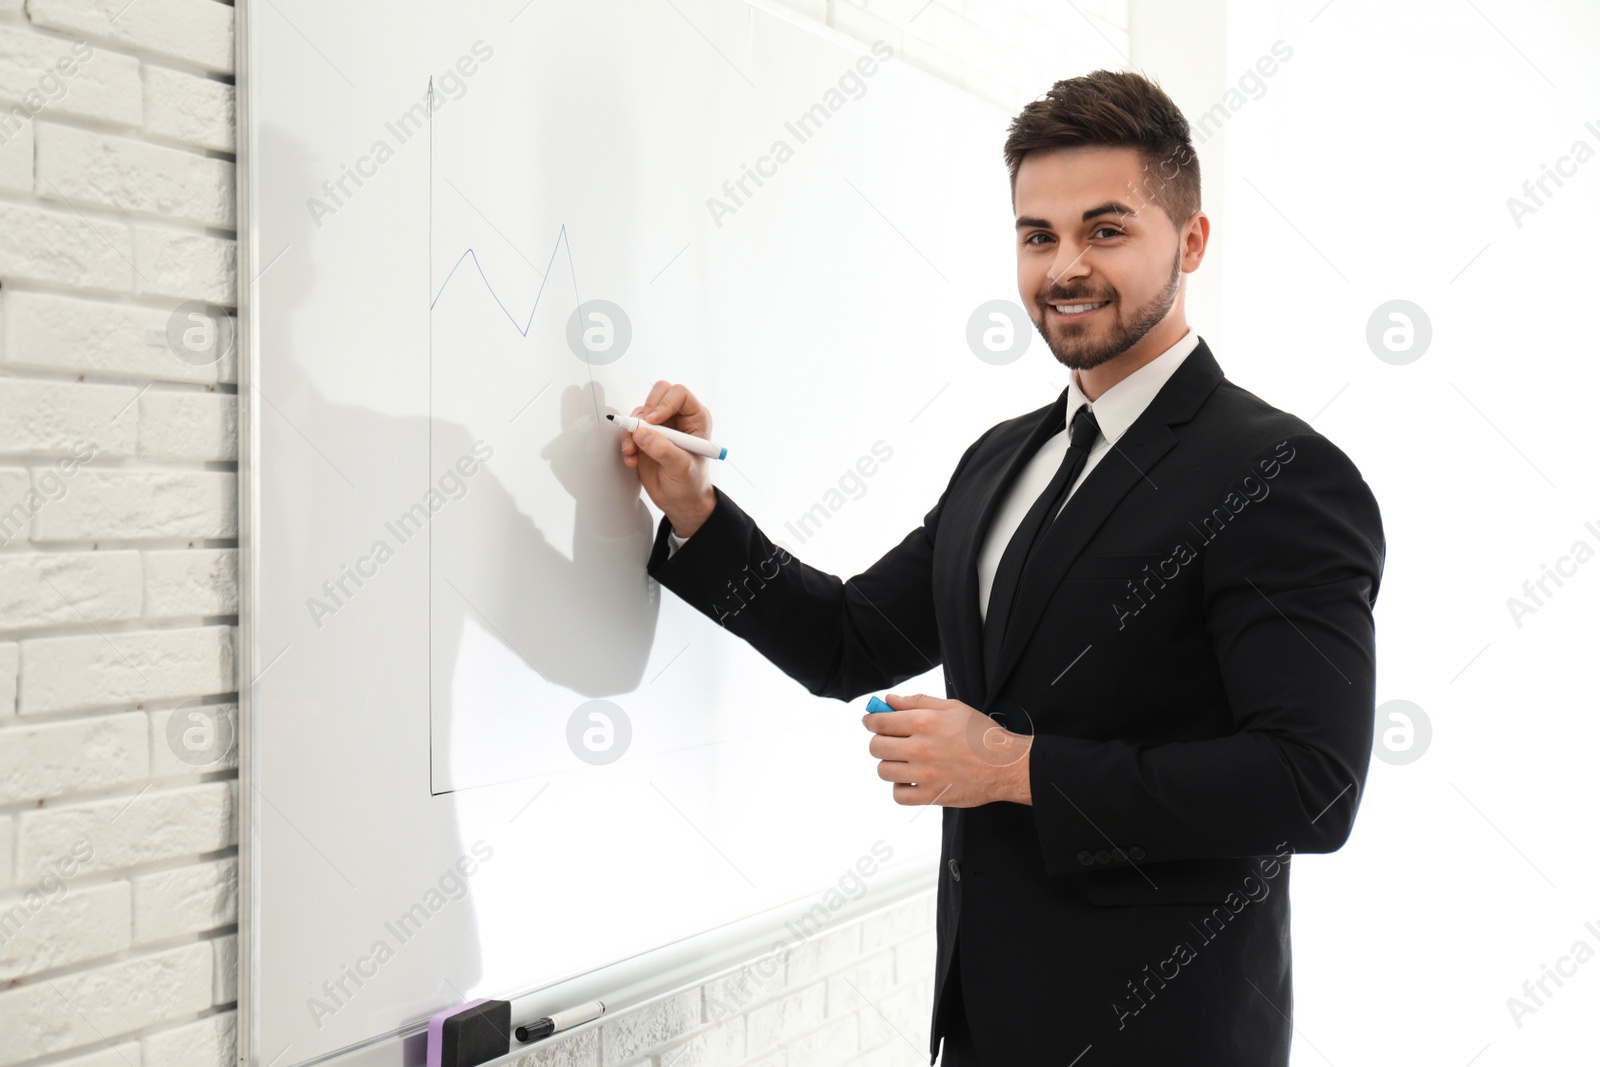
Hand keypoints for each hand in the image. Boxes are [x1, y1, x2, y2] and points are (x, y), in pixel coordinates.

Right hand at [619, 379, 716, 536]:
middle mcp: (678, 418)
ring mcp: (661, 427)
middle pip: (658, 394)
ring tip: (633, 452)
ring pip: (641, 412)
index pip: (679, 394)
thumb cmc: (690, 484)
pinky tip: (632, 460)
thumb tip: (642, 434)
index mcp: (696, 419)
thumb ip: (664, 450)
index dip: (664, 403)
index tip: (654, 420)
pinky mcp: (646, 437)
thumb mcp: (681, 468)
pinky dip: (627, 442)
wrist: (680, 501)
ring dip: (632, 430)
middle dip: (645, 412)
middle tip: (641, 431)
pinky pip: (630, 429)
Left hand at [862, 692, 1032, 807]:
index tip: (871, 722)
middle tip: (891, 742)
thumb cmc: (981, 734)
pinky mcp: (932, 796)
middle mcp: (920, 748)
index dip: (871, 721)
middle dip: (879, 742)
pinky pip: (898, 795)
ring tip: (904, 761)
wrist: (1006, 765)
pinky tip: (911, 780)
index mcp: (923, 723)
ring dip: (889, 765)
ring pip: (884, 771)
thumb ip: (917, 702)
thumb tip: (889, 701)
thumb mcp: (952, 707)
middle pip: (876, 747)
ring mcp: (924, 774)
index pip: (879, 722)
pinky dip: (900, 788)